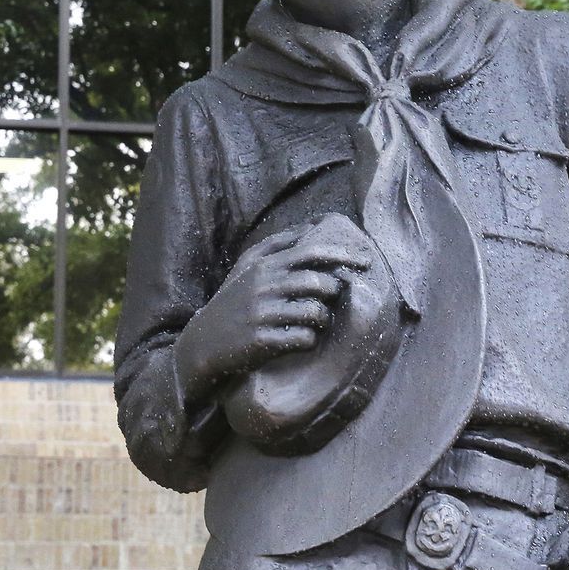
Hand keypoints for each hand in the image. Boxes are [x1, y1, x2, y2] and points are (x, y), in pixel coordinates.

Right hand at [176, 215, 373, 402]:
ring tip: (312, 322)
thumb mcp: (247, 267)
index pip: (311, 251)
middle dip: (332, 293)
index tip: (366, 261)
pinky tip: (299, 340)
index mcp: (264, 265)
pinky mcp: (262, 341)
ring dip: (322, 319)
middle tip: (328, 301)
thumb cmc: (232, 302)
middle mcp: (264, 286)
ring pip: (316, 312)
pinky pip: (305, 339)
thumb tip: (313, 226)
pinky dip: (309, 340)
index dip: (343, 254)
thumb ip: (277, 244)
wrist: (202, 343)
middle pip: (319, 283)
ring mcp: (263, 314)